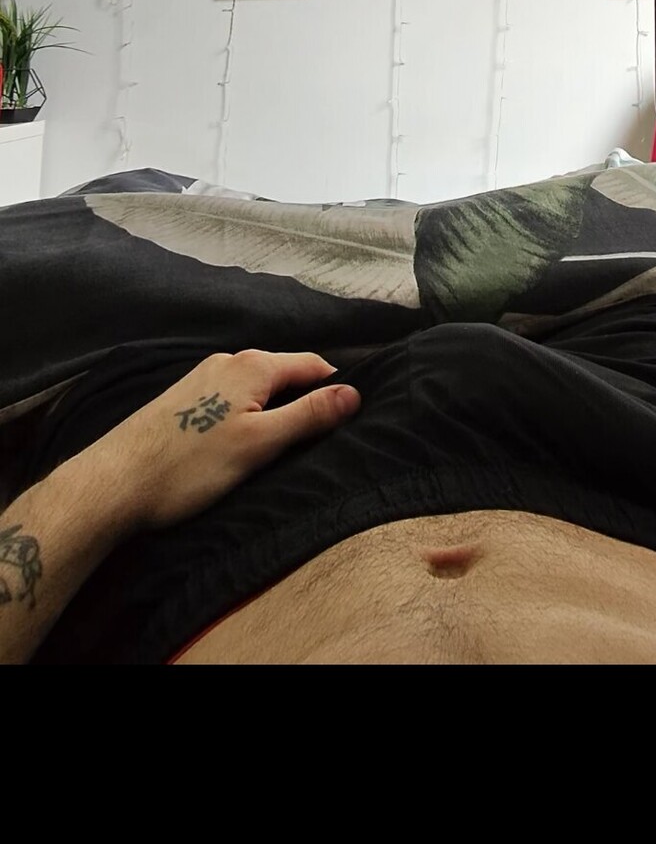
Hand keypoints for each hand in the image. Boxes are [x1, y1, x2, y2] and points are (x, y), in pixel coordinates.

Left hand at [104, 351, 360, 534]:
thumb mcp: (260, 444)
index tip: (351, 420)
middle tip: (318, 441)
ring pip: (256, 388)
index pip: (313, 364)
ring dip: (275, 410)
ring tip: (281, 447)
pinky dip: (248, 415)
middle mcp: (227, 361)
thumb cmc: (190, 467)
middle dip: (305, 400)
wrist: (114, 483)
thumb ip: (308, 416)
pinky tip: (242, 444)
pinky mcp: (182, 399)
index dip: (335, 389)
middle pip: (284, 374)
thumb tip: (353, 392)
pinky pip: (232, 398)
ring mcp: (201, 377)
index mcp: (252, 365)